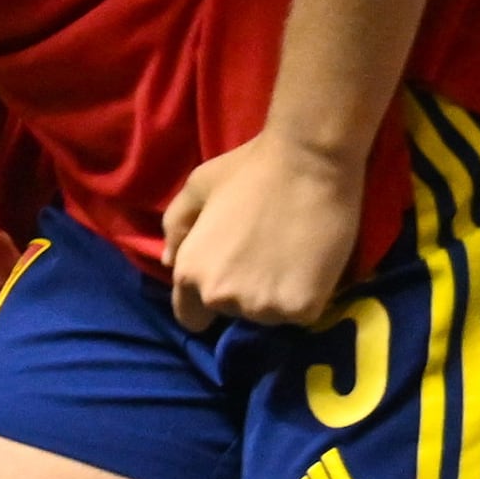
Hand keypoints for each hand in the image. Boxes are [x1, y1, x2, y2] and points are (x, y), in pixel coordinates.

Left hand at [157, 127, 366, 332]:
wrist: (310, 161)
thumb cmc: (251, 169)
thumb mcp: (198, 187)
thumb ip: (177, 226)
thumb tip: (169, 261)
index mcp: (189, 271)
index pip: (190, 316)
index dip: (205, 302)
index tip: (229, 279)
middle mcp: (220, 296)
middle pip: (233, 312)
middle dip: (243, 291)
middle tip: (264, 254)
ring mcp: (262, 308)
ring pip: (268, 315)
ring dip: (275, 295)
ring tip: (288, 256)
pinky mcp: (301, 310)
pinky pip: (300, 314)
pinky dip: (305, 296)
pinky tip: (310, 265)